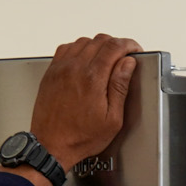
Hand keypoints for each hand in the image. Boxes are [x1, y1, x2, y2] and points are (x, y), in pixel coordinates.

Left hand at [29, 34, 140, 169]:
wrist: (52, 145)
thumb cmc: (80, 136)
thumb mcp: (112, 118)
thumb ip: (120, 86)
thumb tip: (128, 64)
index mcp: (92, 78)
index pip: (113, 46)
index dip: (128, 44)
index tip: (134, 50)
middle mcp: (74, 68)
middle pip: (99, 40)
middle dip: (116, 44)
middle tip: (123, 55)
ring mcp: (60, 68)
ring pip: (82, 41)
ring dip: (97, 45)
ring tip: (106, 58)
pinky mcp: (51, 72)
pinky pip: (66, 48)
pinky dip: (79, 48)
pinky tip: (85, 59)